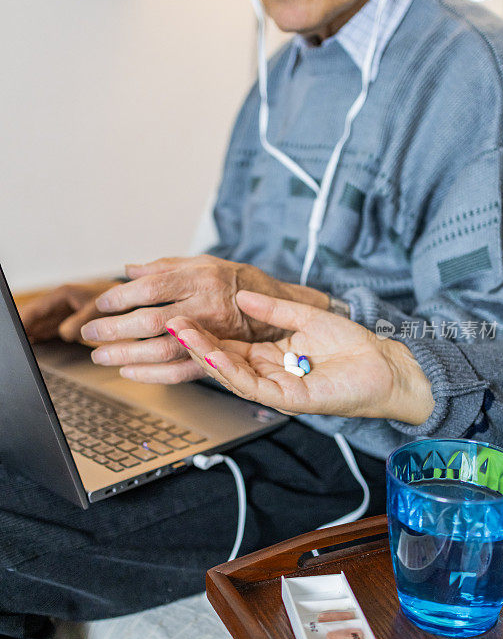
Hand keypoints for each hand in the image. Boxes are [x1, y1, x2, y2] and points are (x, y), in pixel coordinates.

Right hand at [18, 279, 114, 343]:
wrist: (132, 301)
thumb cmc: (117, 299)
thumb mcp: (98, 310)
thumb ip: (81, 321)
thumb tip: (64, 333)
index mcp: (63, 294)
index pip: (35, 309)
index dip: (23, 321)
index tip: (16, 332)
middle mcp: (60, 303)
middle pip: (35, 318)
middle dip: (25, 330)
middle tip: (19, 346)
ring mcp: (64, 313)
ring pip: (42, 325)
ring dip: (33, 335)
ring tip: (25, 348)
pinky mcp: (70, 322)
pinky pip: (52, 331)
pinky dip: (44, 338)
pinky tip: (35, 345)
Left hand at [82, 256, 328, 382]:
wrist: (277, 309)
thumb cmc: (237, 282)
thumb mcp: (206, 263)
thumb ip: (166, 267)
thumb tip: (129, 269)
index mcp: (202, 278)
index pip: (153, 287)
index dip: (122, 297)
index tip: (101, 304)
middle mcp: (206, 306)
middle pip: (152, 320)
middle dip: (114, 329)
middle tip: (88, 333)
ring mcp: (213, 335)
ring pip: (163, 349)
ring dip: (126, 355)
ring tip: (100, 356)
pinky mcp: (218, 358)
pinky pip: (181, 372)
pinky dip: (151, 375)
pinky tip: (129, 372)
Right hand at [165, 291, 434, 424]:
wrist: (386, 366)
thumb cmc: (352, 346)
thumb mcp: (308, 317)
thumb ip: (274, 308)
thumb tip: (241, 295)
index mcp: (269, 356)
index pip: (227, 344)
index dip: (202, 330)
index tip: (179, 313)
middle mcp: (267, 374)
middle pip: (222, 360)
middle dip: (193, 342)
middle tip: (168, 322)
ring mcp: (275, 388)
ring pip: (230, 374)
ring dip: (204, 354)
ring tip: (181, 333)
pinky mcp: (288, 400)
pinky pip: (252, 386)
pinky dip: (230, 370)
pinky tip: (213, 353)